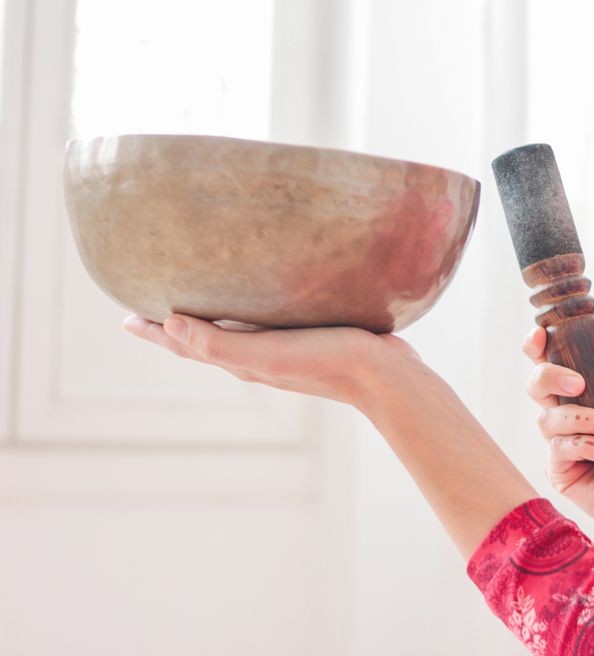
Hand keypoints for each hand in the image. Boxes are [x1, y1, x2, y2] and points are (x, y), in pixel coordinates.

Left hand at [121, 313, 432, 409]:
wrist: (387, 377)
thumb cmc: (328, 361)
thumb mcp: (267, 353)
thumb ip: (220, 342)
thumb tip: (168, 324)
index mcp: (244, 361)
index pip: (187, 346)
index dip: (155, 333)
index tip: (126, 318)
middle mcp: (261, 356)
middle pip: (207, 340)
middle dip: (179, 326)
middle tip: (155, 308)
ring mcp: (288, 349)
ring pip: (239, 333)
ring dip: (215, 319)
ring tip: (205, 300)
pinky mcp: (314, 336)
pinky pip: (272, 322)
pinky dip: (254, 312)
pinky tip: (269, 297)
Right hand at [524, 307, 593, 547]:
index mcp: (589, 395)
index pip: (551, 364)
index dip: (537, 347)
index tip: (541, 334)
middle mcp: (572, 418)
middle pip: (536, 385)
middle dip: (550, 377)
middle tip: (577, 384)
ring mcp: (564, 447)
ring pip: (547, 418)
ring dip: (584, 419)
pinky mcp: (561, 474)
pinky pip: (560, 449)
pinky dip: (589, 446)